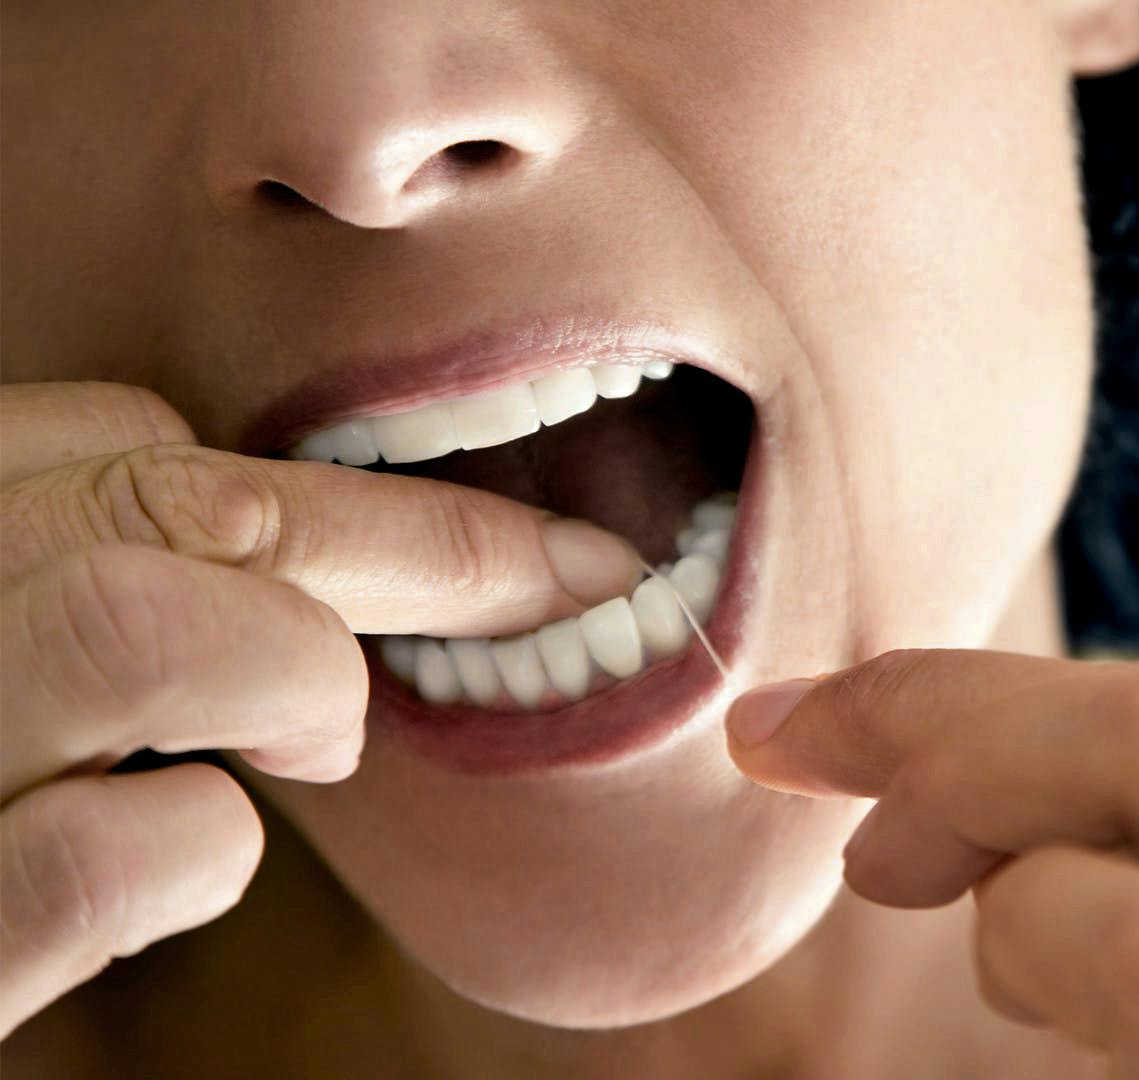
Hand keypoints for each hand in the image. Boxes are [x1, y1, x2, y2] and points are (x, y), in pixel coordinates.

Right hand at [0, 381, 634, 1035]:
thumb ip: (68, 586)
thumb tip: (277, 565)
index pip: (104, 436)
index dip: (284, 486)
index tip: (406, 540)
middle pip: (165, 502)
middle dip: (411, 539)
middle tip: (567, 573)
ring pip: (131, 620)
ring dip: (288, 671)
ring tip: (314, 744)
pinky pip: (92, 855)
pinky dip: (190, 846)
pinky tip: (185, 854)